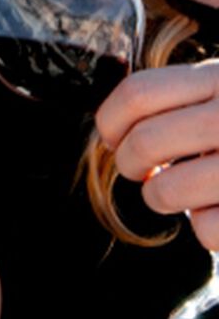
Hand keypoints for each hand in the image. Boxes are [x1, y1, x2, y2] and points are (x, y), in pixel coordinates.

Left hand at [96, 60, 218, 249]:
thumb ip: (182, 89)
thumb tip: (113, 124)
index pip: (138, 94)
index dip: (109, 120)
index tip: (110, 137)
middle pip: (144, 143)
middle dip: (129, 164)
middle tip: (140, 170)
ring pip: (166, 192)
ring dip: (160, 198)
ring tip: (176, 192)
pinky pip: (206, 229)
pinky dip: (204, 228)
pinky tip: (218, 210)